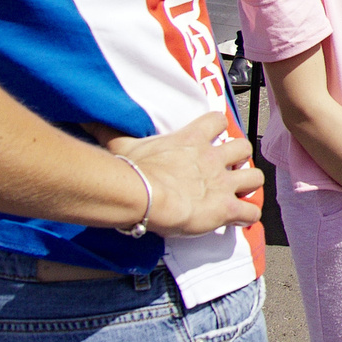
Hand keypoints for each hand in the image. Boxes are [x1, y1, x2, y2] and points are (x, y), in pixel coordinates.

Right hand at [116, 112, 263, 236]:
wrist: (142, 195)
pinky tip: (240, 221)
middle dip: (240, 157)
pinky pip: (250, 213)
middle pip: (244, 147)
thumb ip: (109, 131)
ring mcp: (222, 184)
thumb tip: (86, 120)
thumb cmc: (132, 170)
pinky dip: (248, 217)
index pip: (216, 120)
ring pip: (255, 177)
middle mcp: (213, 158)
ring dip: (250, 185)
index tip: (213, 137)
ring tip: (239, 193)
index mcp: (191, 139)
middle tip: (228, 169)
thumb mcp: (121, 145)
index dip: (218, 128)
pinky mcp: (225, 208)